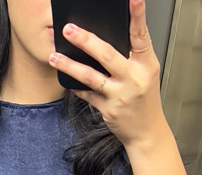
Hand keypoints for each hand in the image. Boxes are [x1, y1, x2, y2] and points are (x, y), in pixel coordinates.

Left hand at [49, 0, 166, 149]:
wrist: (146, 132)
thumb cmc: (144, 100)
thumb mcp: (146, 73)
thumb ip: (131, 57)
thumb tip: (104, 39)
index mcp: (146, 64)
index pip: (141, 34)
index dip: (137, 15)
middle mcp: (134, 78)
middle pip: (107, 54)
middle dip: (85, 40)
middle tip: (69, 29)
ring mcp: (120, 95)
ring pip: (91, 77)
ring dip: (70, 65)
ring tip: (54, 57)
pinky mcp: (108, 110)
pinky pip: (87, 95)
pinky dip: (76, 87)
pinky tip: (65, 79)